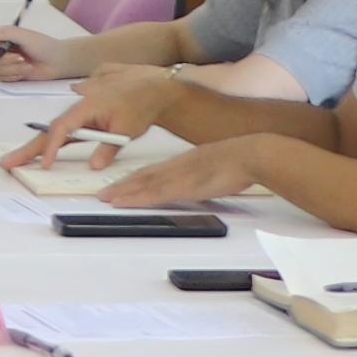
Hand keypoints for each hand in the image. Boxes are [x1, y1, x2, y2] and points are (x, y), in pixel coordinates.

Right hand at [0, 23, 88, 79]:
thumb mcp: (25, 36)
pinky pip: (1, 78)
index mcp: (0, 35)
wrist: (57, 62)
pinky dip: (14, 76)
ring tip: (27, 64)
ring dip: (12, 68)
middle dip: (5, 59)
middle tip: (21, 57)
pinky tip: (25, 71)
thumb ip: (6, 33)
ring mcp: (2, 62)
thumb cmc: (44, 45)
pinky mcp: (8, 74)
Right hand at [13, 65, 191, 170]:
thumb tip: (94, 165)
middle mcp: (78, 106)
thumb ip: (108, 148)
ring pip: (57, 128)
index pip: (61, 130)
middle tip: (9, 161)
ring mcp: (81, 108)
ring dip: (40, 143)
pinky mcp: (86, 112)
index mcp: (86, 107)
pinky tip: (45, 146)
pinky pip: (66, 125)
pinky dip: (54, 137)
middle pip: (50, 130)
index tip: (43, 164)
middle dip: (29, 147)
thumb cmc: (141, 103)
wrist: (154, 86)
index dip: (50, 148)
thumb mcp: (127, 129)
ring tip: (21, 157)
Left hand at [93, 140, 264, 209]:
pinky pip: (156, 194)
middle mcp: (178, 167)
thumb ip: (208, 174)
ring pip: (145, 185)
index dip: (135, 178)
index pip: (155, 171)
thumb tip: (206, 181)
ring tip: (108, 198)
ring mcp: (181, 176)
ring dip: (125, 192)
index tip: (121, 184)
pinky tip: (127, 202)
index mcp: (186, 162)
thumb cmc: (241, 160)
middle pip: (144, 177)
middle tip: (104, 194)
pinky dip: (139, 198)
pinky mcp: (186, 186)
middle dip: (123, 186)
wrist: (251, 154)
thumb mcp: (219, 166)